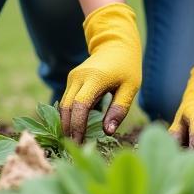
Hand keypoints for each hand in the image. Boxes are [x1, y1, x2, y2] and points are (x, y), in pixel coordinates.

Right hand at [60, 2, 141, 142]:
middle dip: (68, 130)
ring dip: (66, 124)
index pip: (80, 106)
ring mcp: (73, 77)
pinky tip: (74, 129)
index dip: (77, 127)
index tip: (79, 144)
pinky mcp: (72, 79)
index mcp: (95, 78)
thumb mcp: (130, 88)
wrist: (116, 45)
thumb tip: (108, 132)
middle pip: (66, 108)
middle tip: (74, 148)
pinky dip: (68, 116)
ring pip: (63, 105)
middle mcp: (79, 77)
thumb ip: (119, 109)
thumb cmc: (127, 68)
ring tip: (73, 142)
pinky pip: (65, 100)